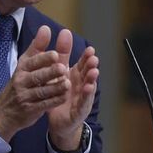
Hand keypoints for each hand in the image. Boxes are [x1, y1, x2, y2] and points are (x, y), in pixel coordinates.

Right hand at [0, 25, 69, 141]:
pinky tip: (64, 96)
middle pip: (37, 76)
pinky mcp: (29, 110)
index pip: (32, 62)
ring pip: (41, 91)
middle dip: (50, 72)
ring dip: (55, 87)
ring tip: (67, 83)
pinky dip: (54, 101)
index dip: (44, 58)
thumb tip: (46, 28)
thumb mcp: (25, 64)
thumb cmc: (20, 83)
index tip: (55, 54)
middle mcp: (21, 81)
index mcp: (22, 68)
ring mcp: (25, 96)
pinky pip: (43, 105)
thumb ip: (38, 47)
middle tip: (63, 68)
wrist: (4, 112)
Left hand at [47, 28, 99, 150]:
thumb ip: (62, 54)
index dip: (87, 57)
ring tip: (94, 72)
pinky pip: (83, 102)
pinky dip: (86, 95)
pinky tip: (87, 89)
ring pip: (89, 86)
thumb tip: (65, 31)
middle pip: (88, 73)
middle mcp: (82, 85)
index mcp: (76, 76)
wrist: (59, 121)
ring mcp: (83, 98)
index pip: (83, 64)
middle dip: (91, 66)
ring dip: (92, 79)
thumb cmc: (61, 94)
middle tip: (93, 58)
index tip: (90, 49)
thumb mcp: (59, 72)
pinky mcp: (80, 110)